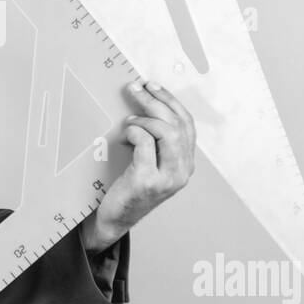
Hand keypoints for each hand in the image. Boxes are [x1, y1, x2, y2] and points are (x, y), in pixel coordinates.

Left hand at [83, 80, 196, 251]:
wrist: (115, 218)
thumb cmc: (130, 185)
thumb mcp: (150, 161)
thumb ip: (156, 140)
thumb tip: (146, 102)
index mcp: (186, 163)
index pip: (187, 123)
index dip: (170, 100)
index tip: (152, 85)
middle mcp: (183, 171)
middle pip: (177, 124)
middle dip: (155, 100)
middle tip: (136, 89)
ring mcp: (168, 178)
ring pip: (167, 132)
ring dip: (145, 118)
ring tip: (129, 120)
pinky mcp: (147, 181)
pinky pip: (145, 143)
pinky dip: (135, 132)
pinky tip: (125, 135)